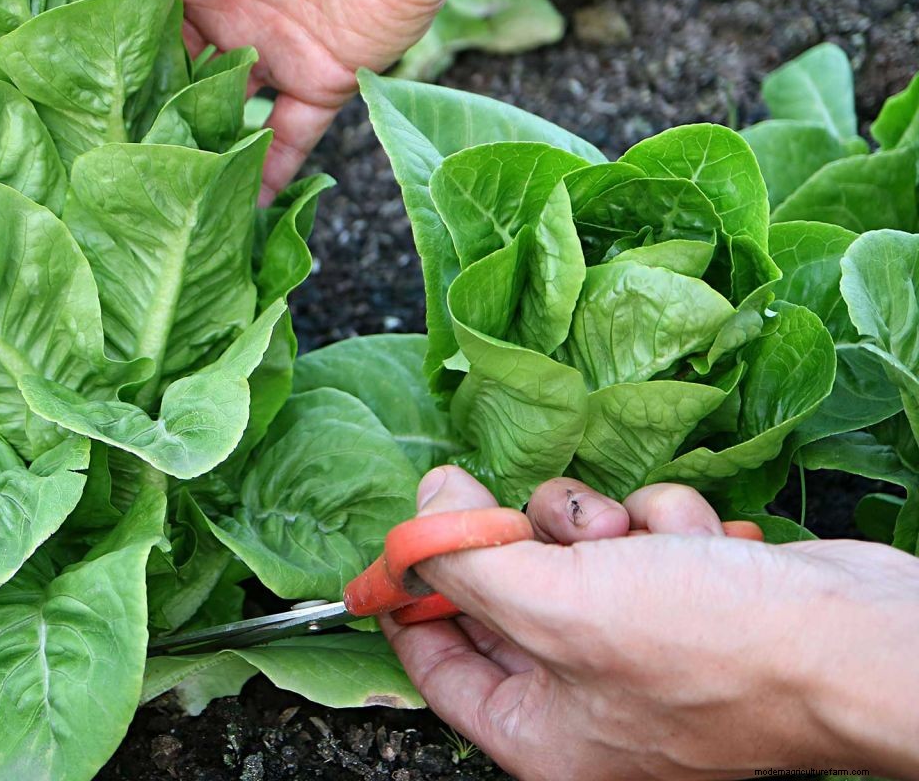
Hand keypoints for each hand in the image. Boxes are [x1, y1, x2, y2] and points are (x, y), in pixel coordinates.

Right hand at [95, 0, 503, 201]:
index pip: (120, 6)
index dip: (85, 41)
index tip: (40, 88)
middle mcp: (221, 1)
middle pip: (164, 68)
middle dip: (129, 108)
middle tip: (82, 160)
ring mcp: (272, 43)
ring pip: (218, 110)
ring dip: (186, 147)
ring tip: (141, 198)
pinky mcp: (324, 77)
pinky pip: (289, 140)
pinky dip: (263, 176)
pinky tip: (227, 218)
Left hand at [383, 466, 918, 780]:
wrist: (851, 638)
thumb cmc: (707, 649)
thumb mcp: (555, 606)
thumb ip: (466, 561)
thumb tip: (421, 508)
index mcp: (541, 735)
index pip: (438, 668)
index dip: (408, 601)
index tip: (393, 545)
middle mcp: (586, 697)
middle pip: (504, 594)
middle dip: (520, 544)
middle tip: (524, 518)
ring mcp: (639, 642)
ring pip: (569, 547)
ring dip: (600, 525)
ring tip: (640, 540)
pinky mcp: (684, 593)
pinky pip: (631, 534)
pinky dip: (658, 524)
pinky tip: (698, 541)